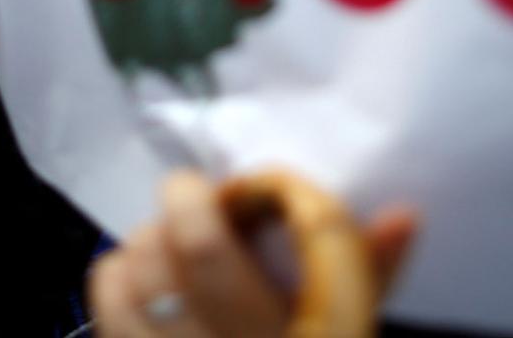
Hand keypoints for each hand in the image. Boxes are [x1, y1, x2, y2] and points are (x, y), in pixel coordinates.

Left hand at [90, 170, 417, 337]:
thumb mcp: (346, 332)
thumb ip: (367, 277)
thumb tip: (403, 216)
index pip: (317, 248)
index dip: (288, 195)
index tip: (268, 189)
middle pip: (204, 247)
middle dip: (194, 201)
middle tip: (197, 195)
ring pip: (146, 266)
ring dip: (151, 238)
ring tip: (169, 242)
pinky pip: (109, 300)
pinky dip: (119, 273)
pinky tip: (143, 280)